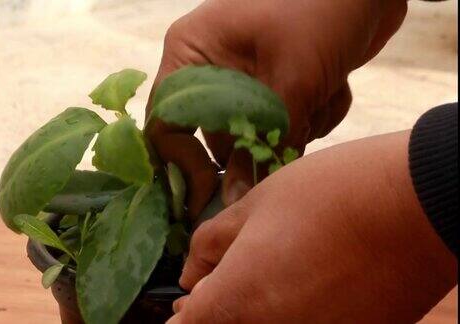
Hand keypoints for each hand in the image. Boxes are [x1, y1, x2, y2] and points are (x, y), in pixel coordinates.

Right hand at [146, 0, 407, 217]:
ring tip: (323, 90)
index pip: (165, 123)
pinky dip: (312, 116)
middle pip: (217, 136)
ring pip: (256, 135)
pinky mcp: (275, 85)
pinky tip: (334, 85)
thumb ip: (263, 144)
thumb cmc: (323, 10)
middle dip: (262, 141)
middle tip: (295, 130)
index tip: (212, 195)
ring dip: (296, 126)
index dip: (183, 164)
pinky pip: (282, 125)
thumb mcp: (293, 79)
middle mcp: (208, 67)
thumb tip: (235, 201)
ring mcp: (243, 76)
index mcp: (191, 52)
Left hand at [168, 131, 456, 322]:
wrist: (418, 206)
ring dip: (260, 311)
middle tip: (231, 279)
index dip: (185, 315)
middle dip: (219, 311)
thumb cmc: (329, 194)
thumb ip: (212, 243)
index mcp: (238, 299)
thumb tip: (190, 272)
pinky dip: (299, 312)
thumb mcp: (257, 204)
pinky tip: (313, 282)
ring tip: (281, 271)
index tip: (187, 303)